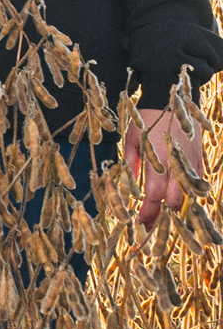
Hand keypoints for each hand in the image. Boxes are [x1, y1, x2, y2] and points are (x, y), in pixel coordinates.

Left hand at [129, 108, 202, 227]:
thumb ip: (131, 163)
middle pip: (174, 201)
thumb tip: (129, 185)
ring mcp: (190, 162)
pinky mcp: (199, 159)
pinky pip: (198, 184)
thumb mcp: (131, 139)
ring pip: (189, 195)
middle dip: (163, 218)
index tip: (139, 224)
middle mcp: (176, 164)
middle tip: (152, 229)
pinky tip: (182, 205)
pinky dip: (191, 196)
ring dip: (178, 211)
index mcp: (157, 160)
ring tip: (167, 222)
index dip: (147, 213)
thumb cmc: (145, 119)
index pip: (154, 195)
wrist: (170, 99)